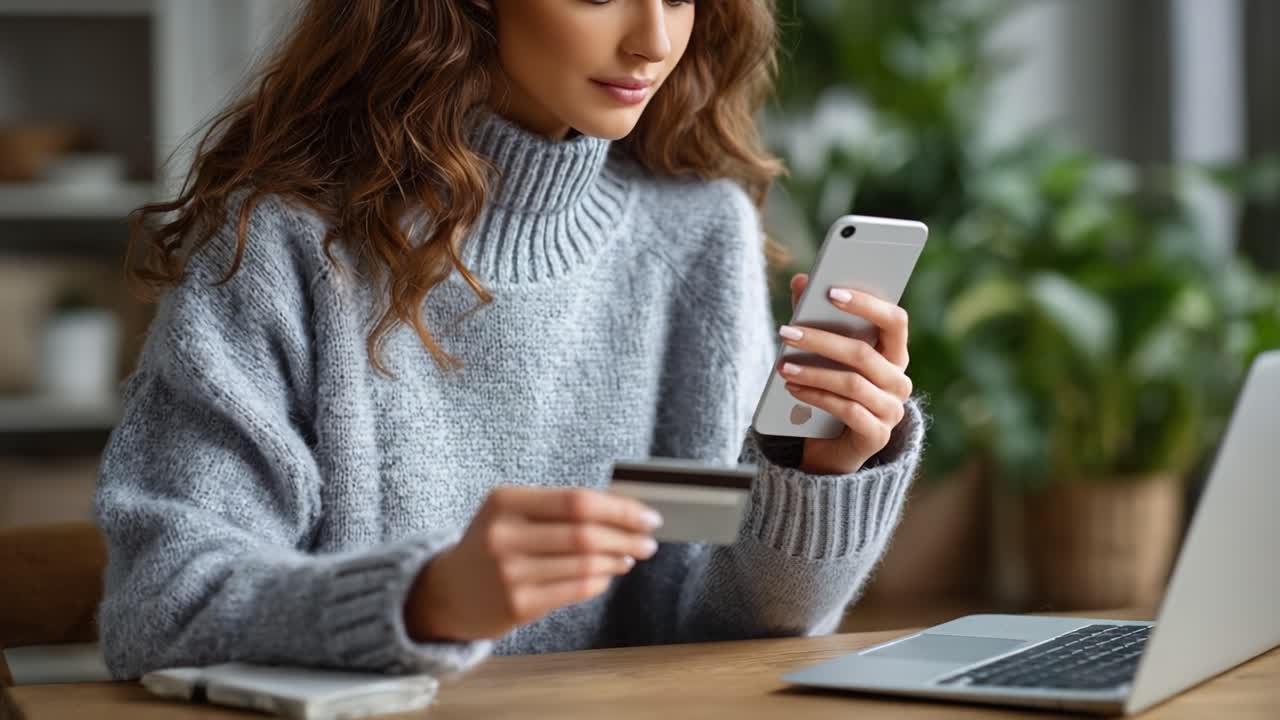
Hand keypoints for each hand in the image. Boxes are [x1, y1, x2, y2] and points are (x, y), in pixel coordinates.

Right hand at [404, 486, 662, 641]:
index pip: (576, 501)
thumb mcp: (511, 514)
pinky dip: (599, 580)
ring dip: (618, 559)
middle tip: (649, 539)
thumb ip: (558, 508)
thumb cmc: (492, 545)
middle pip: (584, 534)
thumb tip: (622, 509)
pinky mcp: (517, 605)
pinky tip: (608, 574)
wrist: (448, 592)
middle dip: (626, 536)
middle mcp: (504, 536)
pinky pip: (574, 590)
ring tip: (632, 556)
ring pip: (584, 564)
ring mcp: (509, 573)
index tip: (647, 515)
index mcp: (504, 501)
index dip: (619, 508)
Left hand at [776, 273, 913, 474]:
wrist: (835, 446)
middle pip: (864, 353)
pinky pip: (846, 410)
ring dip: (813, 372)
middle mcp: (900, 380)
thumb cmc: (833, 389)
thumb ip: (816, 317)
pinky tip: (792, 387)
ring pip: (853, 383)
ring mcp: (892, 410)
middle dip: (821, 340)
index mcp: (895, 353)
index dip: (866, 304)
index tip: (830, 291)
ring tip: (782, 365)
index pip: (895, 320)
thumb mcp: (825, 353)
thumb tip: (800, 280)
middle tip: (785, 331)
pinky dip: (816, 396)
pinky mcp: (877, 435)